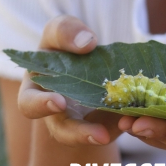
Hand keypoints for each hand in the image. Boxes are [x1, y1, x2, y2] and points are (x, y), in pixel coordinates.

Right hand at [18, 15, 121, 146]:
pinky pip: (114, 127)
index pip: (30, 105)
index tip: (59, 102)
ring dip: (105, 134)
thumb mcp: (59, 31)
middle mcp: (58, 114)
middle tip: (99, 134)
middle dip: (79, 134)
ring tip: (119, 130)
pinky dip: (125, 121)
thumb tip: (87, 43)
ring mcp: (83, 121)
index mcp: (37, 91)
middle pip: (62, 131)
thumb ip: (65, 31)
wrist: (89, 56)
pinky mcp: (107, 122)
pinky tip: (135, 115)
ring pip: (91, 135)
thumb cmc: (64, 44)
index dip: (41, 106)